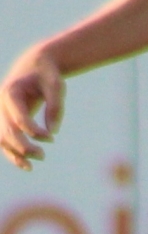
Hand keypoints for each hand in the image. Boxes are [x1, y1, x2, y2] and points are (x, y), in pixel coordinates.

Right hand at [1, 46, 64, 170]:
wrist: (33, 66)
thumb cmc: (47, 75)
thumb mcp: (56, 86)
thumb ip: (55, 107)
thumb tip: (53, 132)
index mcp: (10, 92)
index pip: (19, 118)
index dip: (34, 131)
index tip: (51, 138)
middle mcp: (0, 104)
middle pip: (6, 131)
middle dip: (23, 146)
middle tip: (43, 155)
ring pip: (0, 138)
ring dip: (14, 154)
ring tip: (31, 166)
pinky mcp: (3, 120)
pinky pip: (3, 139)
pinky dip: (12, 153)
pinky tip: (26, 164)